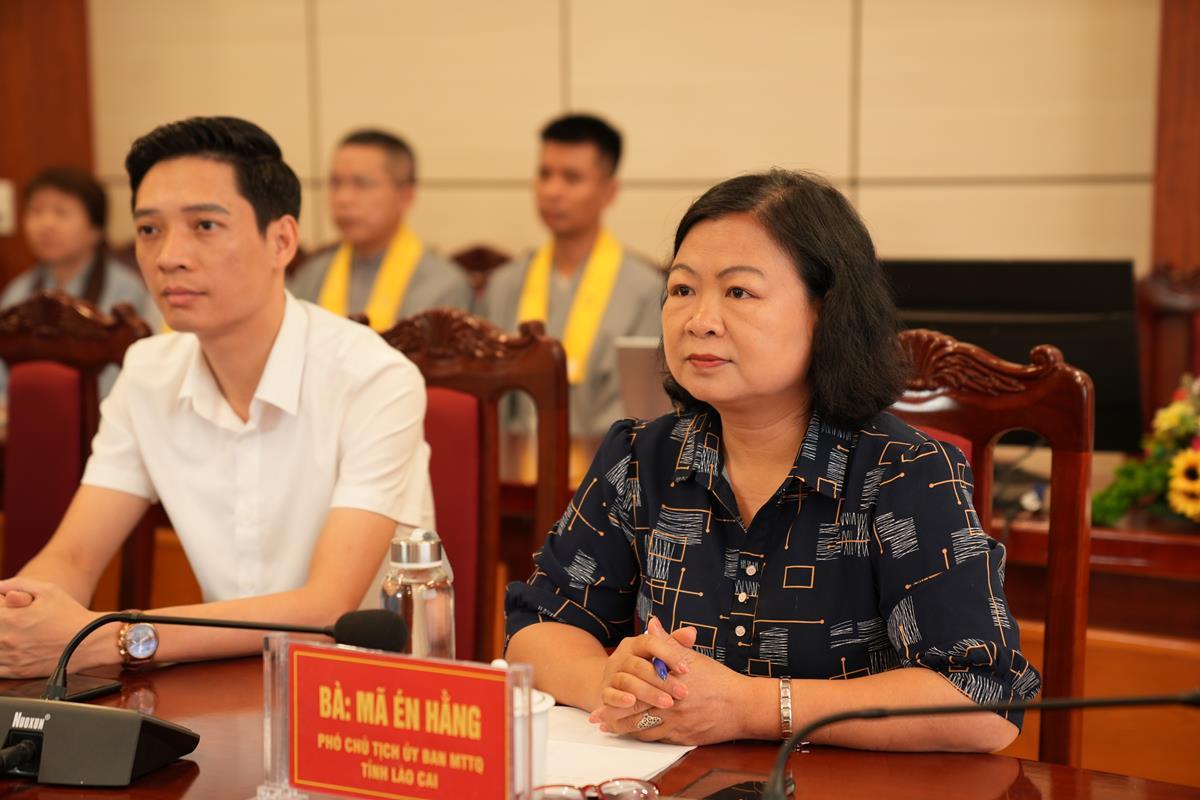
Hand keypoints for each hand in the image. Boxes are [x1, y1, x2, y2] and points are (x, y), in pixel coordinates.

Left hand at [0, 577, 103, 677]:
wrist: (89, 642)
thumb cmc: (70, 614)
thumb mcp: (47, 590)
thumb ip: (16, 584)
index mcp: (9, 617)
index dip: (2, 604)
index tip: (11, 605)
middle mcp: (4, 639)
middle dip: (3, 620)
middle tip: (17, 620)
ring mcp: (9, 658)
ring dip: (3, 636)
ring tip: (19, 633)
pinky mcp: (16, 672)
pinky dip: (2, 655)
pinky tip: (13, 648)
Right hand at [589, 616, 694, 721]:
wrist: (618, 687)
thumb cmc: (648, 670)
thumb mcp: (662, 657)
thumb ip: (676, 645)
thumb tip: (691, 632)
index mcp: (636, 644)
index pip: (650, 642)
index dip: (668, 654)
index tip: (686, 669)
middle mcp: (621, 656)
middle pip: (639, 665)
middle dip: (662, 680)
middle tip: (683, 692)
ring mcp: (611, 674)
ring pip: (627, 681)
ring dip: (648, 692)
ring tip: (667, 703)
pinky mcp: (605, 692)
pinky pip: (610, 695)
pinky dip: (619, 699)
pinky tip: (632, 702)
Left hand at [595, 620, 753, 745]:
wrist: (744, 706)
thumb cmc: (719, 680)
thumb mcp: (693, 658)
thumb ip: (669, 643)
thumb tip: (652, 624)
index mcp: (671, 684)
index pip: (638, 690)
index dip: (617, 694)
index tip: (602, 695)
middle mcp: (671, 706)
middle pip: (635, 713)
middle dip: (613, 716)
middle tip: (596, 719)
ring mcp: (677, 725)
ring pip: (643, 729)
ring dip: (624, 729)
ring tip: (608, 728)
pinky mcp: (683, 738)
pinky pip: (657, 740)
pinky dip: (642, 737)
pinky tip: (633, 735)